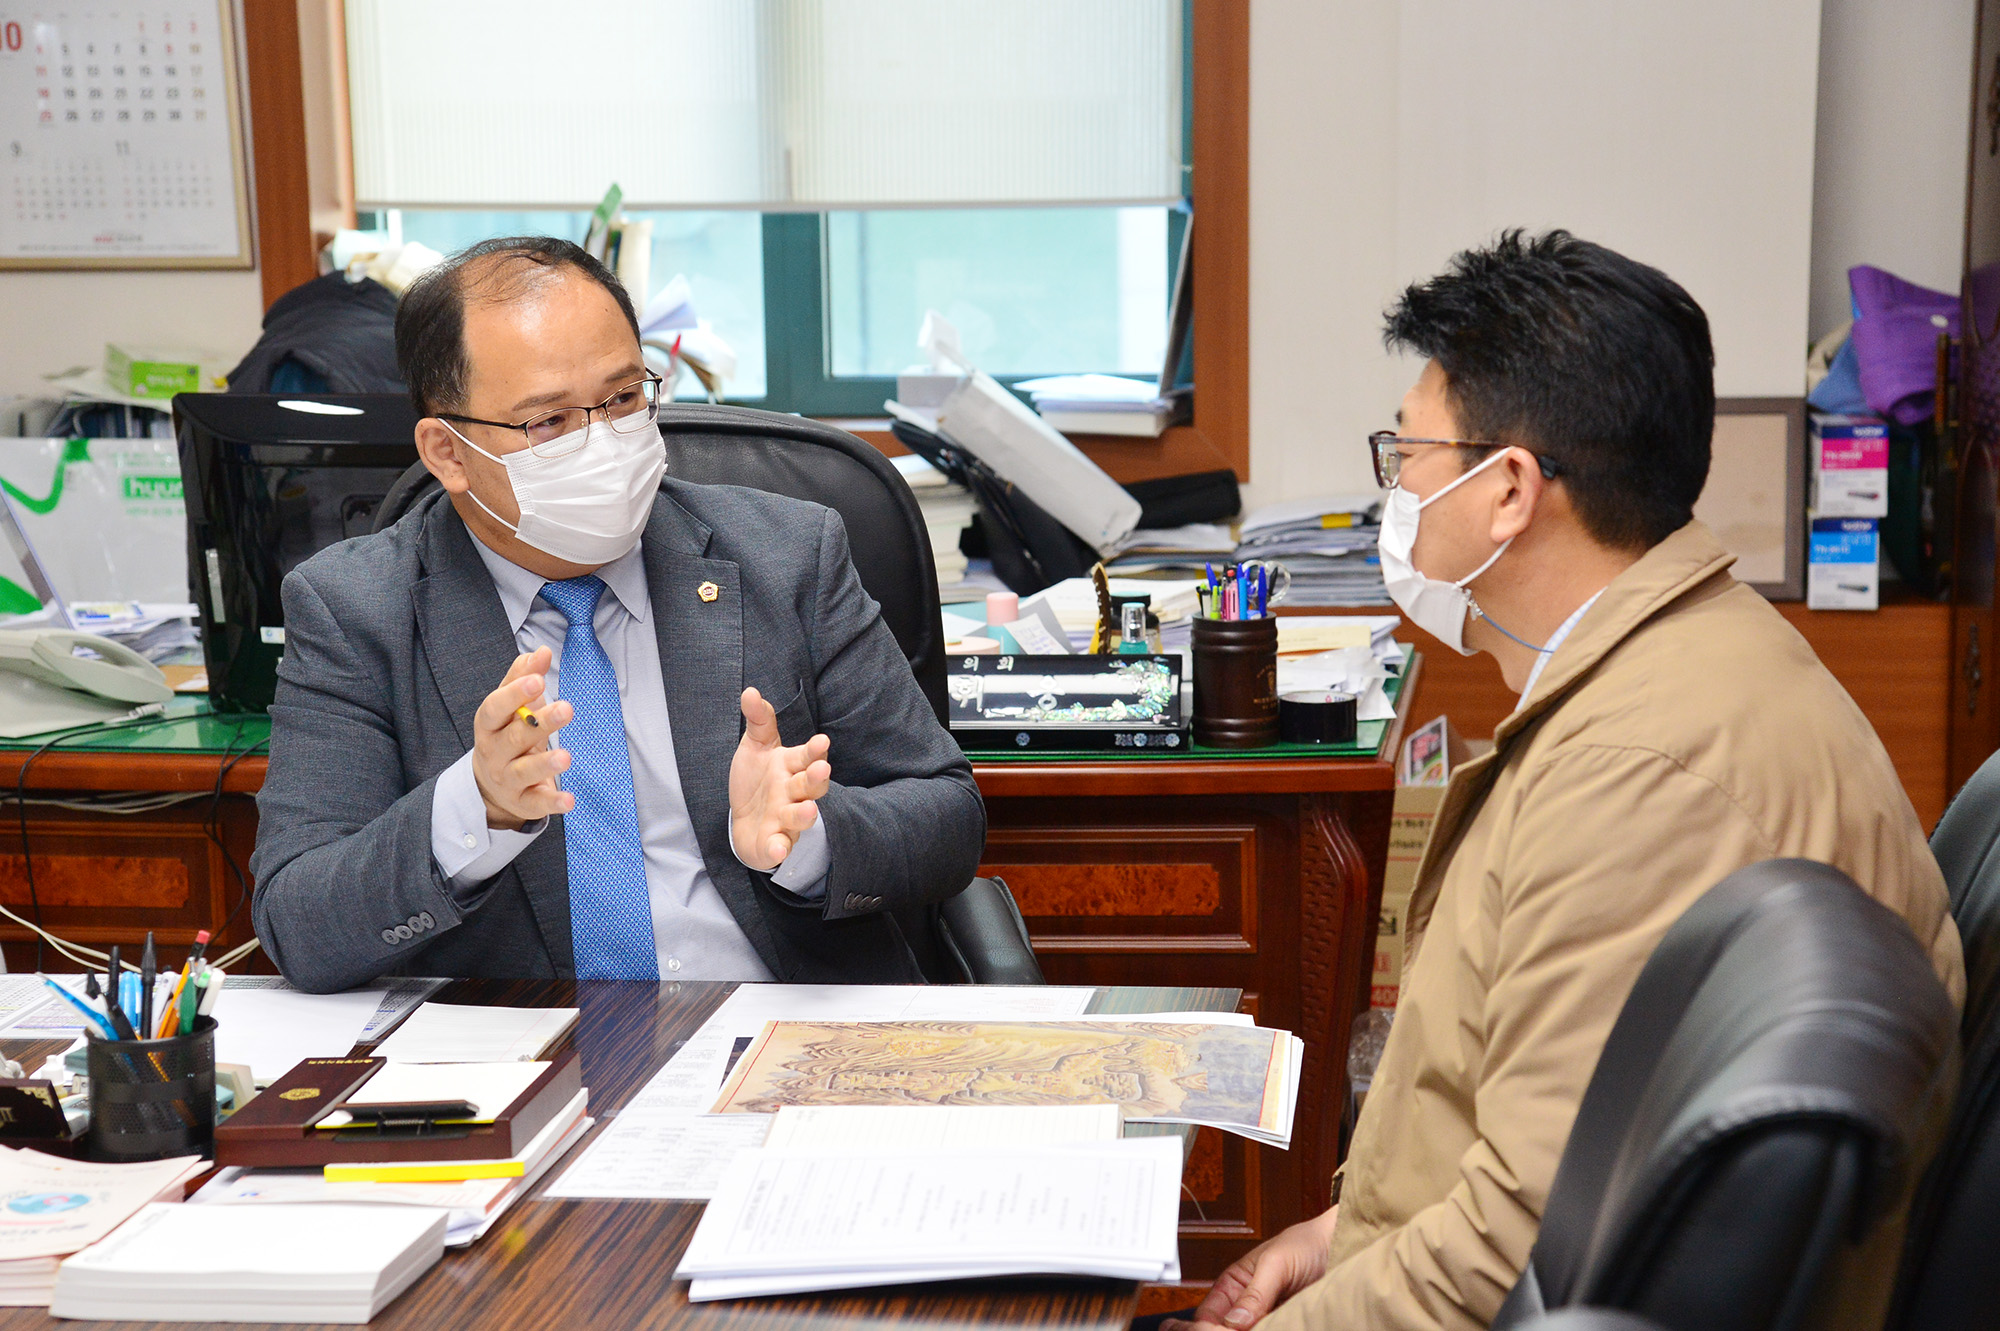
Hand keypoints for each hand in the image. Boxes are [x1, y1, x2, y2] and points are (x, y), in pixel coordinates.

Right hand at [472, 647, 574, 830]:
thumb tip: (542, 651)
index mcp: (489, 724)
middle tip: (566, 709)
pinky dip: (553, 802)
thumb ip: (524, 676)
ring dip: (545, 764)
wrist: (490, 783)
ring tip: (566, 757)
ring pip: (523, 771)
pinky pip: (536, 803)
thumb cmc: (506, 733)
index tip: (537, 679)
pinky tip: (570, 799)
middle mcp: (494, 752)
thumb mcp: (511, 705)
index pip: (495, 707)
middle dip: (539, 724)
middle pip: (514, 737)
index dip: (514, 693)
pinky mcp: (522, 801)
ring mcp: (507, 779)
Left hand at [729, 686, 830, 870]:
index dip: (814, 751)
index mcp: (791, 767)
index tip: (821, 741)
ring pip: (800, 817)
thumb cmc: (756, 780)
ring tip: (809, 810)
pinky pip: (779, 847)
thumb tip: (750, 691)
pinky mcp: (774, 843)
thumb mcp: (756, 746)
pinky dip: (779, 849)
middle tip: (822, 769)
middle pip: (810, 787)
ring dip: (804, 814)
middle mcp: (793, 793)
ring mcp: (785, 820)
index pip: (806, 757)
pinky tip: (778, 848)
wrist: (744, 820)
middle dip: (816, 779)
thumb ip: (759, 719)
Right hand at [1162, 1207, 1338, 1330]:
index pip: (1208, 1315)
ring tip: (1269, 1326)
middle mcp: (1247, 1306)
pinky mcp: (1286, 1325)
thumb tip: (1234, 1320)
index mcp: (1233, 1285)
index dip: (1208, 1328)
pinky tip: (1280, 1329)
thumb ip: (1255, 1292)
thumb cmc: (1306, 1244)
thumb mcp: (1276, 1263)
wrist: (1340, 1246)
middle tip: (1246, 1330)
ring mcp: (1267, 1319)